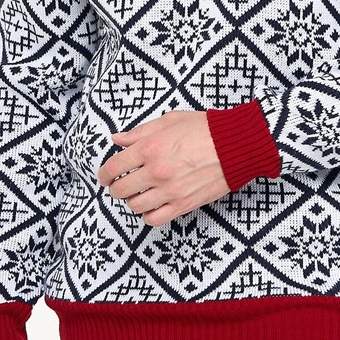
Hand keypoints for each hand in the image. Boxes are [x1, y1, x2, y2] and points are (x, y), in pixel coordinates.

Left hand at [97, 109, 228, 225]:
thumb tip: (117, 139)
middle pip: (121, 189)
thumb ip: (140, 132)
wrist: (235, 146)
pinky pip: (155, 219)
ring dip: (132, 200)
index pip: (114, 167)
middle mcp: (156, 171)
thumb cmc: (205, 129)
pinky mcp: (183, 204)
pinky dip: (148, 215)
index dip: (104, 173)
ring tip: (138, 193)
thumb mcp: (169, 121)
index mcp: (150, 147)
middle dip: (116, 187)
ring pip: (135, 206)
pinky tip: (151, 205)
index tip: (105, 176)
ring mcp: (170, 190)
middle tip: (119, 184)